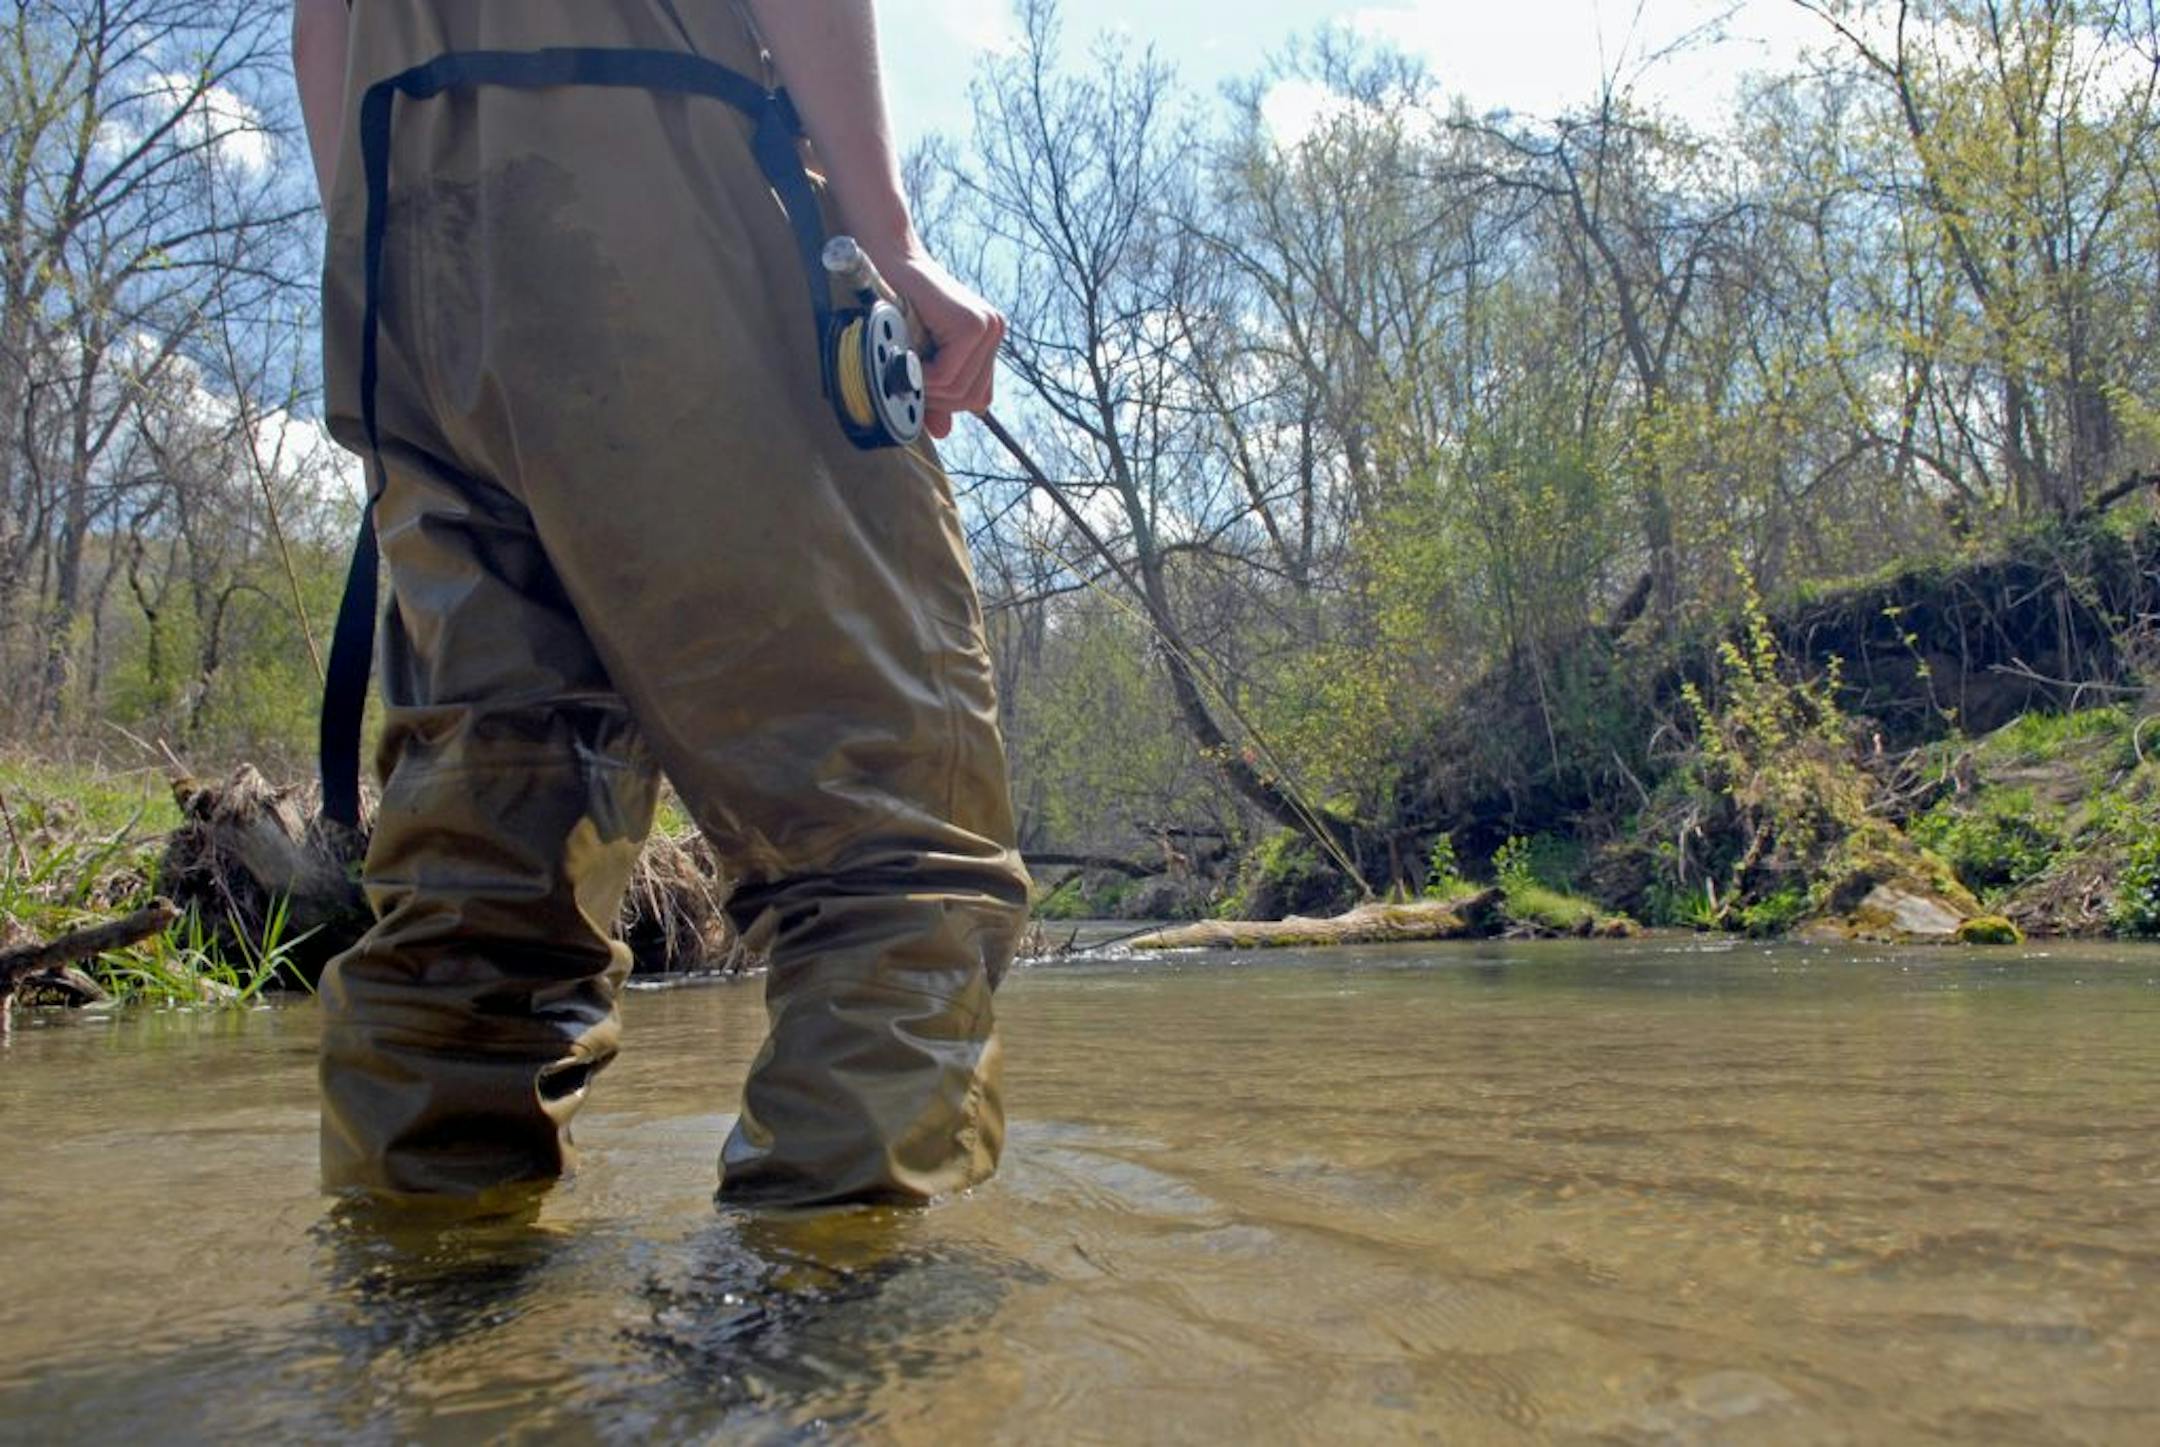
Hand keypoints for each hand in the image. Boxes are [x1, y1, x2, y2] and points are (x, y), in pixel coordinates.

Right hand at [874, 246, 1003, 439]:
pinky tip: (910, 354)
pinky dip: (923, 375)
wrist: (888, 260)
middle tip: (908, 374)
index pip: (978, 398)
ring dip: (926, 386)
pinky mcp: (972, 325)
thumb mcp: (920, 355)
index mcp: (988, 339)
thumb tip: (945, 433)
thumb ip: (935, 392)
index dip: (945, 403)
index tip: (918, 384)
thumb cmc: (897, 305)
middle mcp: (994, 330)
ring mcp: (988, 327)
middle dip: (936, 398)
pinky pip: (948, 376)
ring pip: (960, 391)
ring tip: (907, 361)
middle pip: (972, 399)